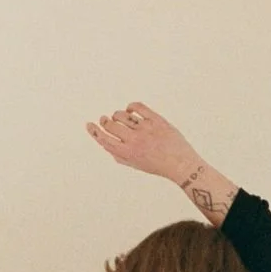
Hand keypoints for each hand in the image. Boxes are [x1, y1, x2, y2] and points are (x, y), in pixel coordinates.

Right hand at [85, 101, 200, 182]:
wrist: (180, 164)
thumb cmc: (157, 165)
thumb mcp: (135, 164)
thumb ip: (119, 155)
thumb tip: (106, 144)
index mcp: (127, 153)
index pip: (104, 139)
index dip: (94, 130)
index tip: (89, 124)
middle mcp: (134, 140)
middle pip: (111, 125)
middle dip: (105, 121)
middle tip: (105, 119)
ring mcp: (145, 129)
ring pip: (122, 115)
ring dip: (117, 114)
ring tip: (119, 117)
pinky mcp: (156, 120)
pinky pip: (138, 107)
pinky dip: (131, 106)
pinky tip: (130, 109)